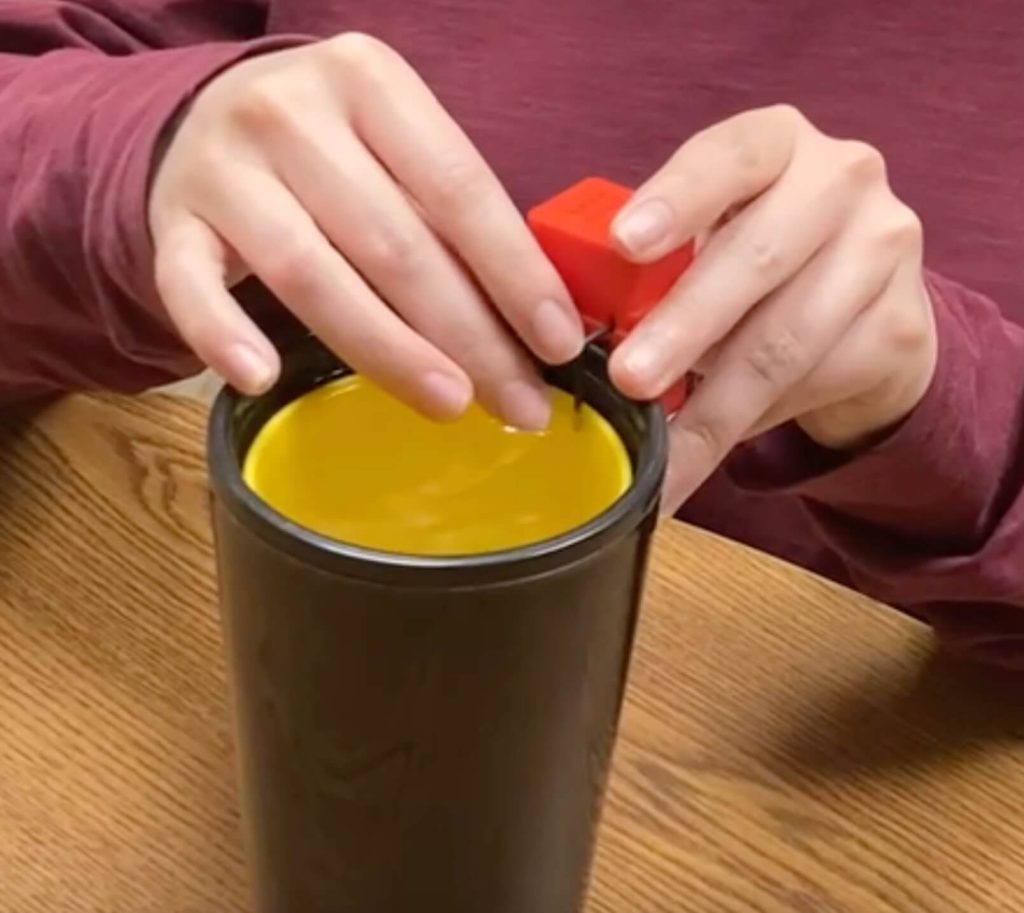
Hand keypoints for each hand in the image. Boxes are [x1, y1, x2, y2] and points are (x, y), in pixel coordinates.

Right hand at [149, 35, 582, 428]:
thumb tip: (535, 319)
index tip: (559, 345)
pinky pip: (189, 286)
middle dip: (471, 336)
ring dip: (388, 351)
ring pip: (312, 274)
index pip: (459, 189)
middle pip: (395, 244)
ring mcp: (224, 168)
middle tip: (522, 404)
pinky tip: (264, 378)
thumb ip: (450, 213)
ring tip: (451, 405)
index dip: (515, 273)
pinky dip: (222, 334)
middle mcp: (292, 113)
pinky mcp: (171, 221)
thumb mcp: (396, 146)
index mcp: (370, 81)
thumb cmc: (331, 147)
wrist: (207, 117)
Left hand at [607, 105, 937, 511]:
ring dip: (713, 403)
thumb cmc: (756, 264)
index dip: (676, 198)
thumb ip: (658, 264)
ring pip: (784, 340)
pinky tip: (705, 451)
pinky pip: (812, 385)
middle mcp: (842, 180)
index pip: (729, 154)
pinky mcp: (901, 325)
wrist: (866, 308)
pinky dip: (747, 425)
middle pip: (757, 257)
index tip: (623, 244)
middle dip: (684, 326)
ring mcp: (883, 250)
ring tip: (662, 450)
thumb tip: (578, 332)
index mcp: (777, 143)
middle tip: (628, 378)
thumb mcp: (710, 237)